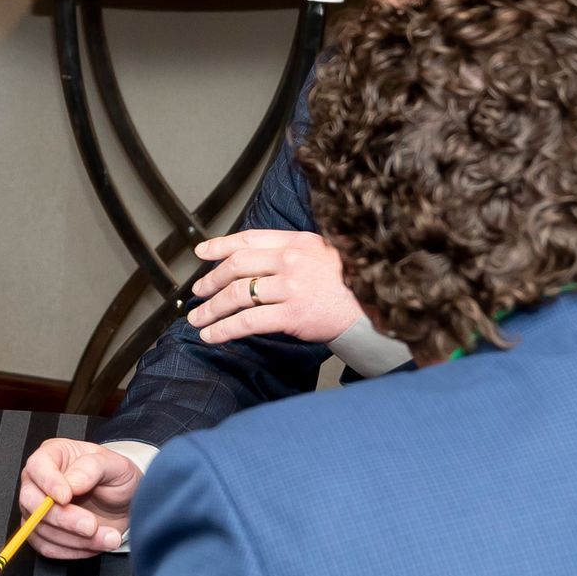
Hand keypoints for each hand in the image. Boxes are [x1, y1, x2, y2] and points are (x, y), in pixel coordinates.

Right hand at [18, 439, 139, 558]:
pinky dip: (72, 551)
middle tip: (91, 525)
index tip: (67, 497)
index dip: (49, 483)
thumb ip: (92, 468)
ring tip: (108, 537)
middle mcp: (38, 481)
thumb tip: (71, 483)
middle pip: (31, 501)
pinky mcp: (42, 532)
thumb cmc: (116, 478)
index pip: (37, 466)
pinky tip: (94, 544)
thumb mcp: (115, 465)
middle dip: (63, 518)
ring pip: (39, 529)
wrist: (124, 503)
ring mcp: (36, 508)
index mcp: (52, 455)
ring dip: (76, 539)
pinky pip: (47, 547)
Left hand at [188, 229, 362, 344]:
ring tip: (198, 318)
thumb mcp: (323, 254)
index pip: (248, 239)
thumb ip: (292, 253)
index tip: (202, 252)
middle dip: (210, 280)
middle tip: (198, 292)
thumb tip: (256, 261)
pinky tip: (211, 335)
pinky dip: (224, 329)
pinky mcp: (293, 314)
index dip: (220, 245)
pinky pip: (247, 321)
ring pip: (236, 294)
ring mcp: (291, 287)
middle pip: (236, 266)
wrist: (378, 308)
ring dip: (211, 308)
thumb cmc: (351, 284)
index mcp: (297, 242)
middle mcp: (291, 260)